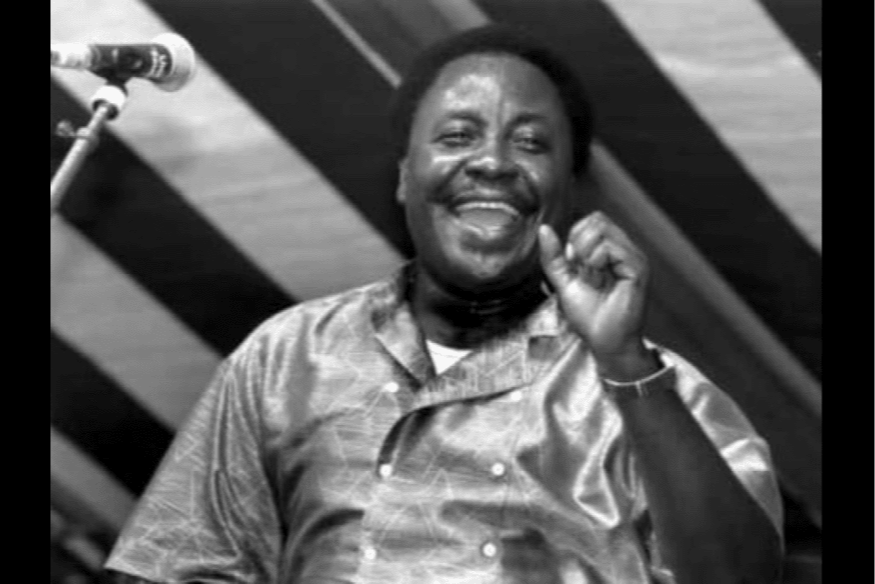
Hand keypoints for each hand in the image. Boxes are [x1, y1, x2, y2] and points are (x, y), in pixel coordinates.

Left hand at [538, 212, 655, 377]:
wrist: (606, 342)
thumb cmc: (589, 316)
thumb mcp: (563, 282)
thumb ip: (553, 257)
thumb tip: (544, 229)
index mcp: (610, 251)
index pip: (590, 220)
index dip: (575, 238)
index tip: (578, 268)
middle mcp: (624, 250)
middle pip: (596, 219)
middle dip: (579, 244)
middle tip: (585, 272)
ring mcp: (633, 257)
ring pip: (601, 229)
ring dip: (586, 254)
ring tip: (594, 278)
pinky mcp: (638, 268)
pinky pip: (610, 247)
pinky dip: (596, 261)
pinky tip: (601, 279)